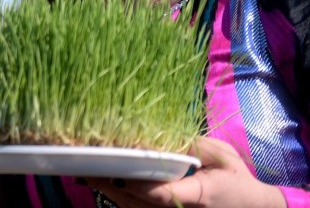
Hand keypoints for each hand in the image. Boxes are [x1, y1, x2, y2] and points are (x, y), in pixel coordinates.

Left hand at [85, 137, 285, 206]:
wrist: (251, 207)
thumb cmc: (236, 178)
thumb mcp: (221, 155)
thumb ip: (193, 145)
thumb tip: (160, 135)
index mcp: (198, 195)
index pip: (159, 192)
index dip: (134, 182)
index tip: (112, 168)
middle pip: (137, 201)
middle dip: (110, 182)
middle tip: (84, 163)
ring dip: (108, 189)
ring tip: (85, 170)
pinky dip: (118, 196)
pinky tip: (101, 181)